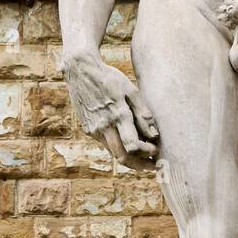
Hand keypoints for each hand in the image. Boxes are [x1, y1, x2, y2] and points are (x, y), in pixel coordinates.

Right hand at [62, 51, 158, 168]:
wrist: (80, 71)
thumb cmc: (110, 79)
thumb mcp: (131, 90)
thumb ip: (143, 113)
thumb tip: (154, 135)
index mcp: (118, 115)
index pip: (133, 146)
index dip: (147, 153)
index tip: (156, 150)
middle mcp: (104, 126)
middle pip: (122, 157)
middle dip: (140, 165)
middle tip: (153, 166)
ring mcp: (94, 130)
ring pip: (114, 153)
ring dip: (130, 159)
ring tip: (144, 156)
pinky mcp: (88, 130)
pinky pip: (106, 144)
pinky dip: (119, 147)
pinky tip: (128, 142)